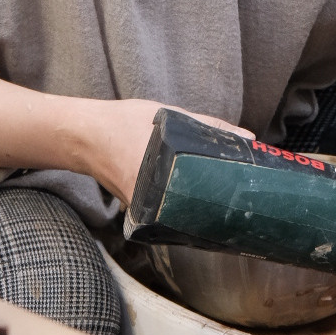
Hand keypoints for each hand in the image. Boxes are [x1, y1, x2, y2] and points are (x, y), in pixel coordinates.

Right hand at [76, 100, 254, 205]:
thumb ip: (209, 127)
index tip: (248, 200)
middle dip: (220, 210)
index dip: (227, 200)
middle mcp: (150, 201)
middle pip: (195, 213)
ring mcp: (143, 211)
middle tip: (246, 206)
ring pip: (182, 217)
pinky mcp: (139, 213)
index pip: (202, 198)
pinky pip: (168, 217)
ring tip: (230, 207)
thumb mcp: (171, 116)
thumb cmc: (127, 122)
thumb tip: (248, 137)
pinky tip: (202, 205)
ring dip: (203, 213)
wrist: (87, 136)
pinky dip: (184, 211)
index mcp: (161, 176)